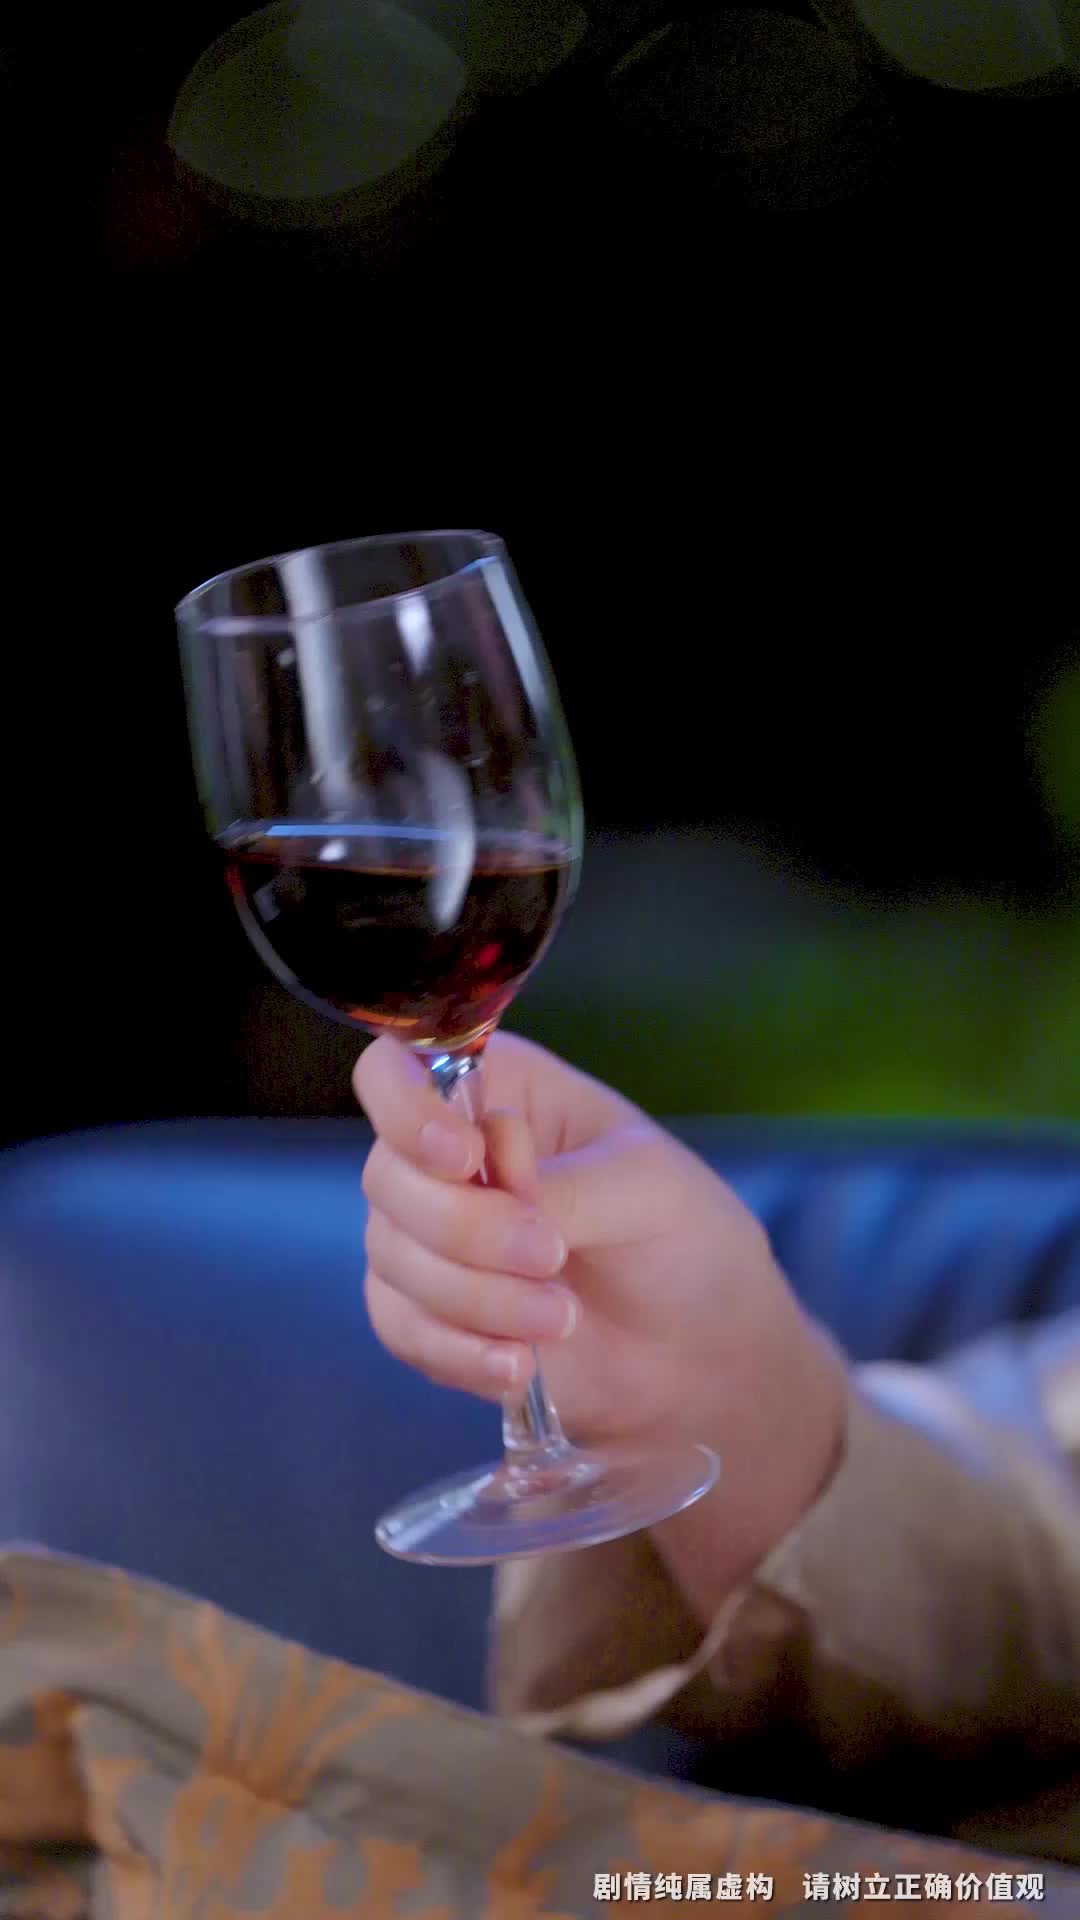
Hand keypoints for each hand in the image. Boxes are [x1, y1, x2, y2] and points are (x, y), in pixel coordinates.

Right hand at [356, 1032, 846, 1607]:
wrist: (699, 1357)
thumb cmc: (684, 1239)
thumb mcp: (647, 1188)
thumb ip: (562, 1182)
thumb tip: (492, 1175)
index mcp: (499, 1090)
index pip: (396, 1071)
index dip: (407, 1109)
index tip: (465, 1158)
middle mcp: (447, 1156)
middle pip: (387, 1174)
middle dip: (464, 1228)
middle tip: (551, 1258)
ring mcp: (430, 1237)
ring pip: (390, 1256)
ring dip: (474, 1297)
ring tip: (561, 1320)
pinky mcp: (429, 1314)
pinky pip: (398, 1326)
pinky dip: (455, 1350)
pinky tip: (518, 1366)